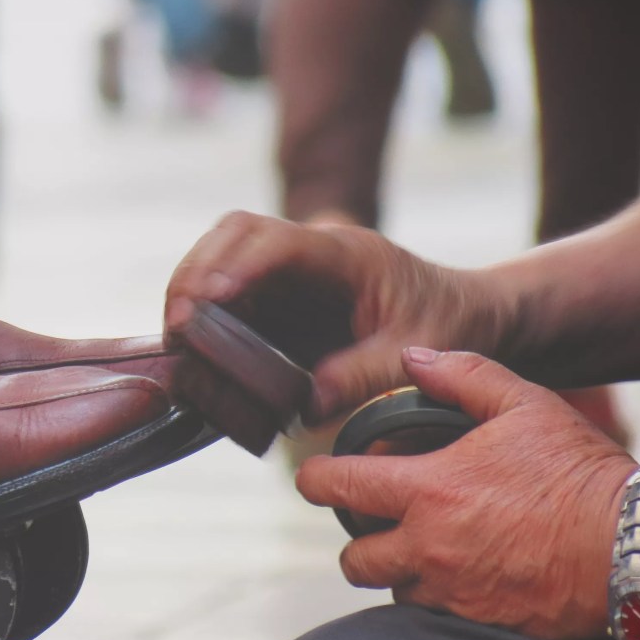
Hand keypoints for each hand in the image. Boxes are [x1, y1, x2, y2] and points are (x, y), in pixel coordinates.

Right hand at [164, 213, 513, 438]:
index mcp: (347, 253)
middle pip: (232, 233)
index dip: (236, 266)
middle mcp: (310, 250)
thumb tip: (305, 406)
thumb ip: (364, 375)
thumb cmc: (447, 323)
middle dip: (196, 270)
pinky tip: (192, 347)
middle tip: (177, 321)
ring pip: (219, 254)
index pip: (276, 241)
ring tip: (176, 339)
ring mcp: (289, 268)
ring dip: (191, 288)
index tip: (209, 298)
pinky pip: (226, 289)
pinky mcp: (277, 293)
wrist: (463, 312)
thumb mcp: (415, 353)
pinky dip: (202, 311)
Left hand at [296, 349, 636, 639]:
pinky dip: (438, 598)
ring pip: (394, 591)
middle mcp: (428, 547)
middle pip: (353, 560)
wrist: (634, 545)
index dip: (314, 480)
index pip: (336, 488)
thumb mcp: (524, 404)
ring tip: (424, 549)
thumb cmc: (579, 471)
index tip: (312, 478)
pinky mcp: (480, 624)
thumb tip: (413, 356)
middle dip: (356, 542)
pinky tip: (462, 574)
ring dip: (398, 572)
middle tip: (375, 525)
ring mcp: (452, 592)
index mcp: (427, 490)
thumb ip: (462, 375)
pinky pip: (437, 617)